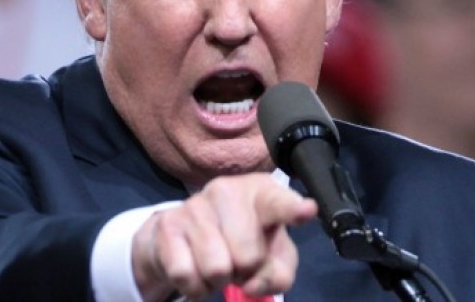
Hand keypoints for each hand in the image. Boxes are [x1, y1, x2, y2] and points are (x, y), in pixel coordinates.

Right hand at [132, 173, 316, 300]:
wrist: (185, 237)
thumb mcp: (271, 257)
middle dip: (244, 271)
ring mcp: (195, 205)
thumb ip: (278, 273)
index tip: (306, 210)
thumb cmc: (240, 242)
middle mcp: (227, 190)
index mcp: (262, 193)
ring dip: (218, 280)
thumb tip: (255, 283)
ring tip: (217, 265)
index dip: (292, 209)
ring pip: (216, 268)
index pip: (278, 203)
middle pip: (248, 256)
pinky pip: (186, 274)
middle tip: (238, 262)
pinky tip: (195, 269)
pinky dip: (194, 286)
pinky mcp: (167, 225)